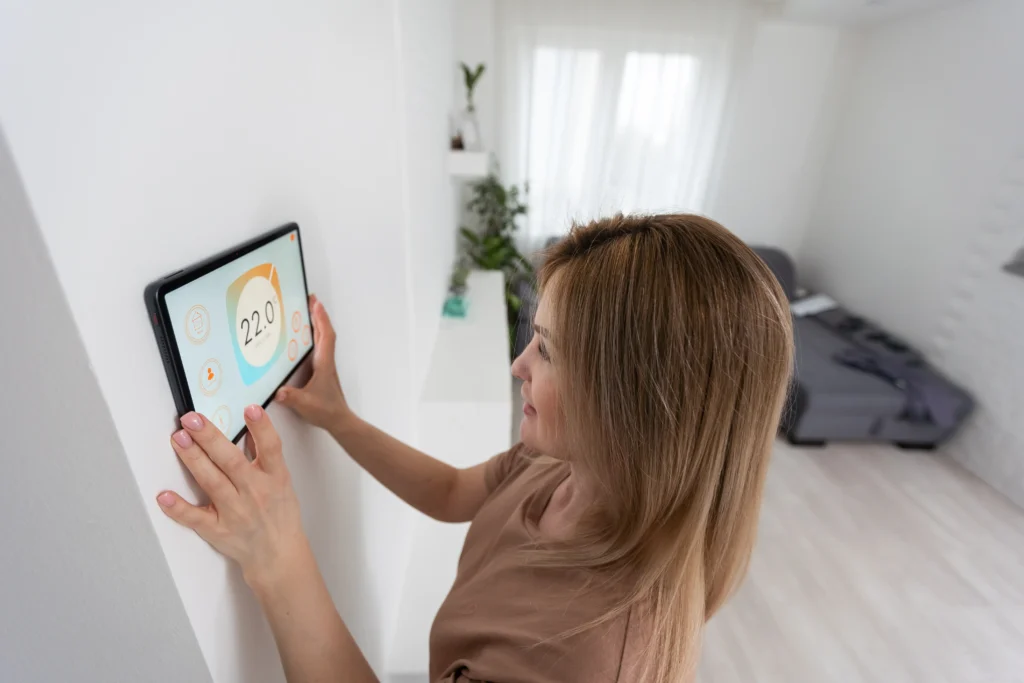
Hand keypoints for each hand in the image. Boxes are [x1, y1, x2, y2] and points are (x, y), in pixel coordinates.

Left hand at [157, 405, 310, 588]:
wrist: (278, 555)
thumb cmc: (280, 515)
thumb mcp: (282, 482)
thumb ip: (265, 456)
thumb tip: (250, 426)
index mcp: (275, 479)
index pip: (271, 449)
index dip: (262, 428)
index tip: (250, 409)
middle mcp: (255, 493)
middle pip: (231, 461)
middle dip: (210, 438)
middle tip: (192, 419)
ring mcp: (236, 513)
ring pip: (212, 482)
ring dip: (193, 460)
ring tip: (179, 439)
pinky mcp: (219, 530)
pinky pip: (196, 519)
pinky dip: (179, 509)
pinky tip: (164, 496)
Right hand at [276, 294, 350, 430]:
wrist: (339, 420)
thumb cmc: (326, 411)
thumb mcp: (305, 404)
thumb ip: (292, 398)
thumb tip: (277, 391)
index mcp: (324, 363)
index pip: (325, 335)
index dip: (320, 318)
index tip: (315, 302)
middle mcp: (326, 361)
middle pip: (324, 331)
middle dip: (317, 314)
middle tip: (309, 299)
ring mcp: (325, 365)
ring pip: (323, 338)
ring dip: (317, 323)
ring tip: (306, 311)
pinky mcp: (322, 370)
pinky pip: (319, 347)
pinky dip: (314, 336)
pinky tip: (303, 336)